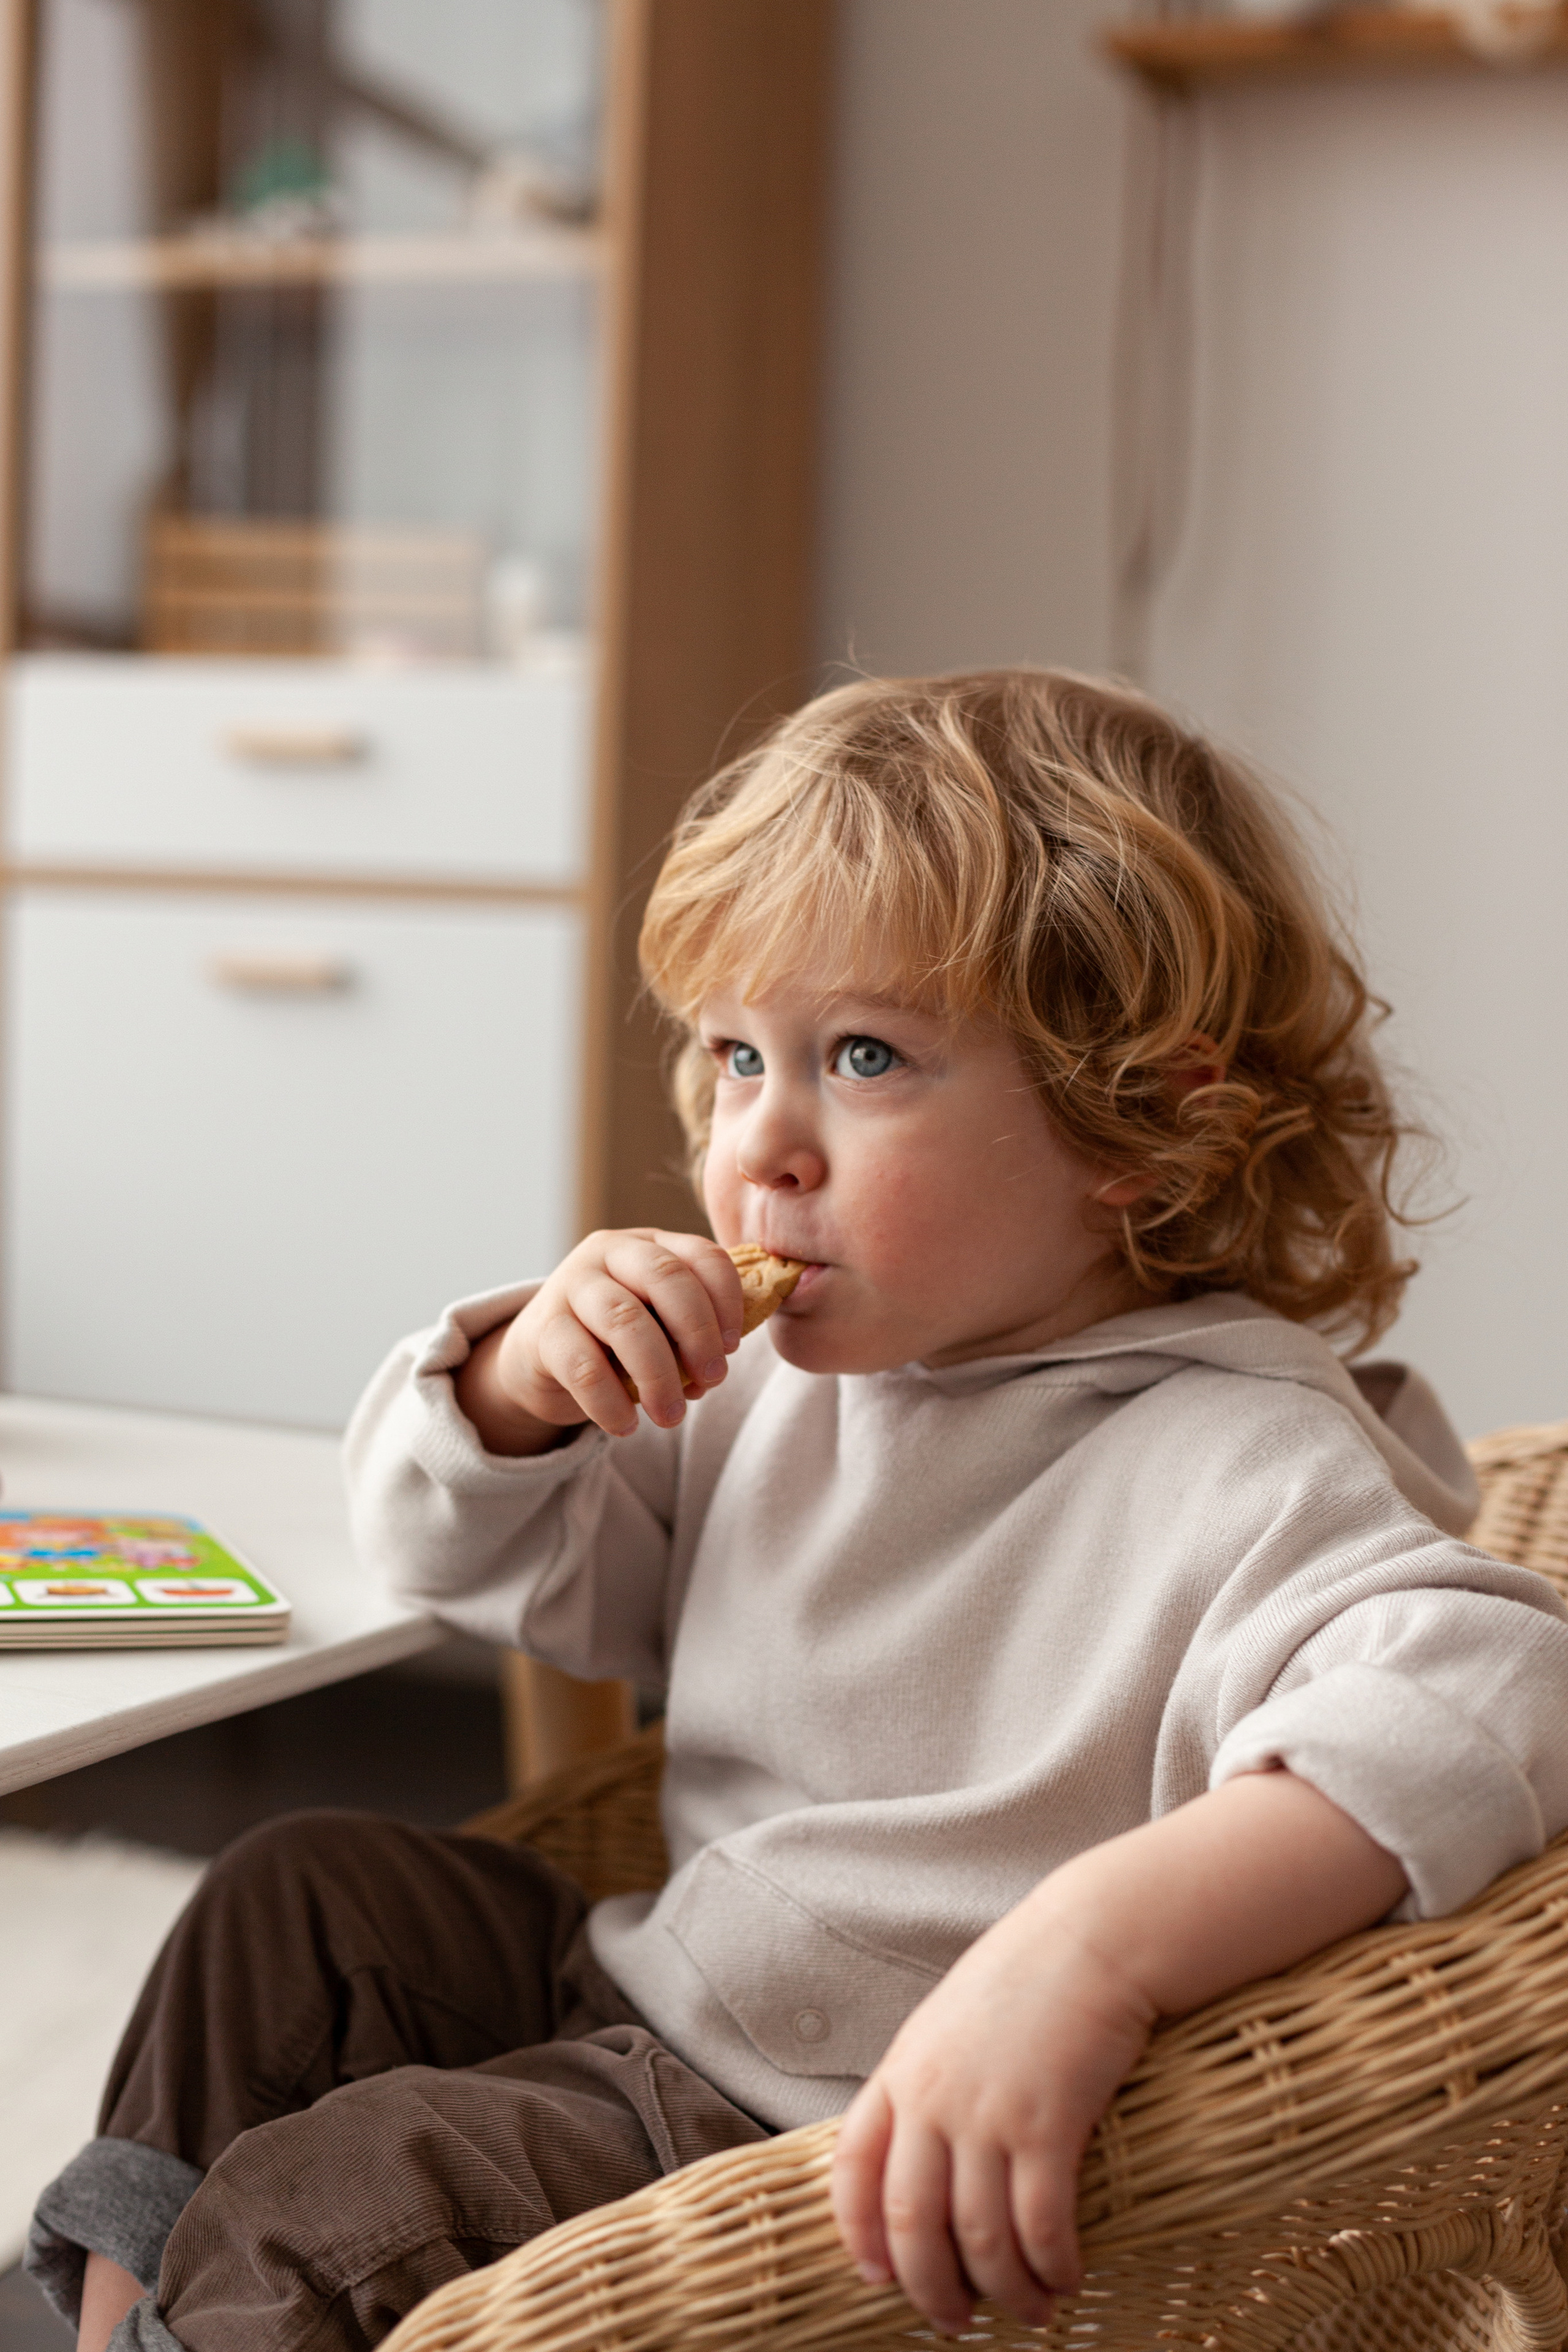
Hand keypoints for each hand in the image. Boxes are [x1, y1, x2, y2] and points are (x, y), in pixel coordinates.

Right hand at [456, 1229, 745, 1451]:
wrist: (541, 1358)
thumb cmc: (616, 1341)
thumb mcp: (658, 1327)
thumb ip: (689, 1337)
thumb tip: (711, 1373)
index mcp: (650, 1245)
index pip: (701, 1255)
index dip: (726, 1300)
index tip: (732, 1348)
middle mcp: (608, 1253)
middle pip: (665, 1276)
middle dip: (697, 1332)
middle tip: (713, 1380)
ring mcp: (570, 1286)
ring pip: (624, 1320)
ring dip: (658, 1374)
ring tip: (671, 1416)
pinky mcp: (542, 1330)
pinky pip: (583, 1367)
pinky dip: (611, 1403)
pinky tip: (626, 1425)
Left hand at [831, 1899, 1151, 2332]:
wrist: (1092, 1938)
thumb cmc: (1028, 1979)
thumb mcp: (951, 2023)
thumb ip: (928, 2082)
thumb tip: (927, 2153)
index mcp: (902, 2071)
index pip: (851, 2166)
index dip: (857, 2233)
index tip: (876, 2277)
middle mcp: (934, 2098)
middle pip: (910, 2222)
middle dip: (931, 2288)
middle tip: (955, 2323)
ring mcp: (988, 2112)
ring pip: (979, 2236)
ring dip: (1003, 2290)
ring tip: (1028, 2312)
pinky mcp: (1048, 2124)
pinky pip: (1040, 2224)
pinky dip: (1050, 2267)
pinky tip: (1065, 2279)